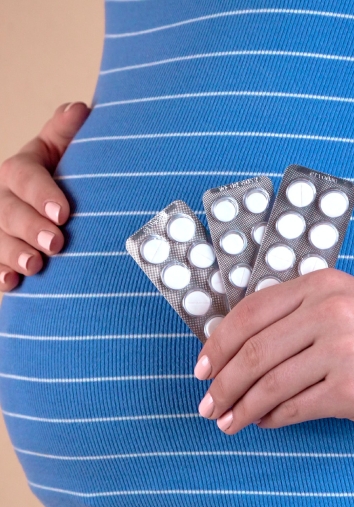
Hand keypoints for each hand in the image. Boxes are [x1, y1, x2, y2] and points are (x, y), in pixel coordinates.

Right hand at [0, 102, 89, 290]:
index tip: (64, 213)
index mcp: (21, 170)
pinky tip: (10, 284)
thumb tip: (78, 109)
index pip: (24, 175)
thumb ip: (66, 135)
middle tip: (56, 243)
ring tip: (35, 266)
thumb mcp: (63, 155)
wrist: (52, 209)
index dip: (41, 193)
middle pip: (7, 210)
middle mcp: (3, 196)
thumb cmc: (64, 179)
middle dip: (30, 228)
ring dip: (13, 254)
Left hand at [194, 269, 353, 433]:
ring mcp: (339, 352)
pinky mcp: (352, 390)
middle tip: (207, 403)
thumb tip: (243, 358)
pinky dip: (271, 418)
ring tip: (226, 421)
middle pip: (252, 352)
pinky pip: (295, 408)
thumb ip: (294, 318)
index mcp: (318, 286)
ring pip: (268, 384)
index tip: (202, 367)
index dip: (218, 343)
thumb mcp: (342, 300)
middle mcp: (326, 313)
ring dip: (240, 407)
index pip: (249, 313)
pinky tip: (263, 421)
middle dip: (221, 383)